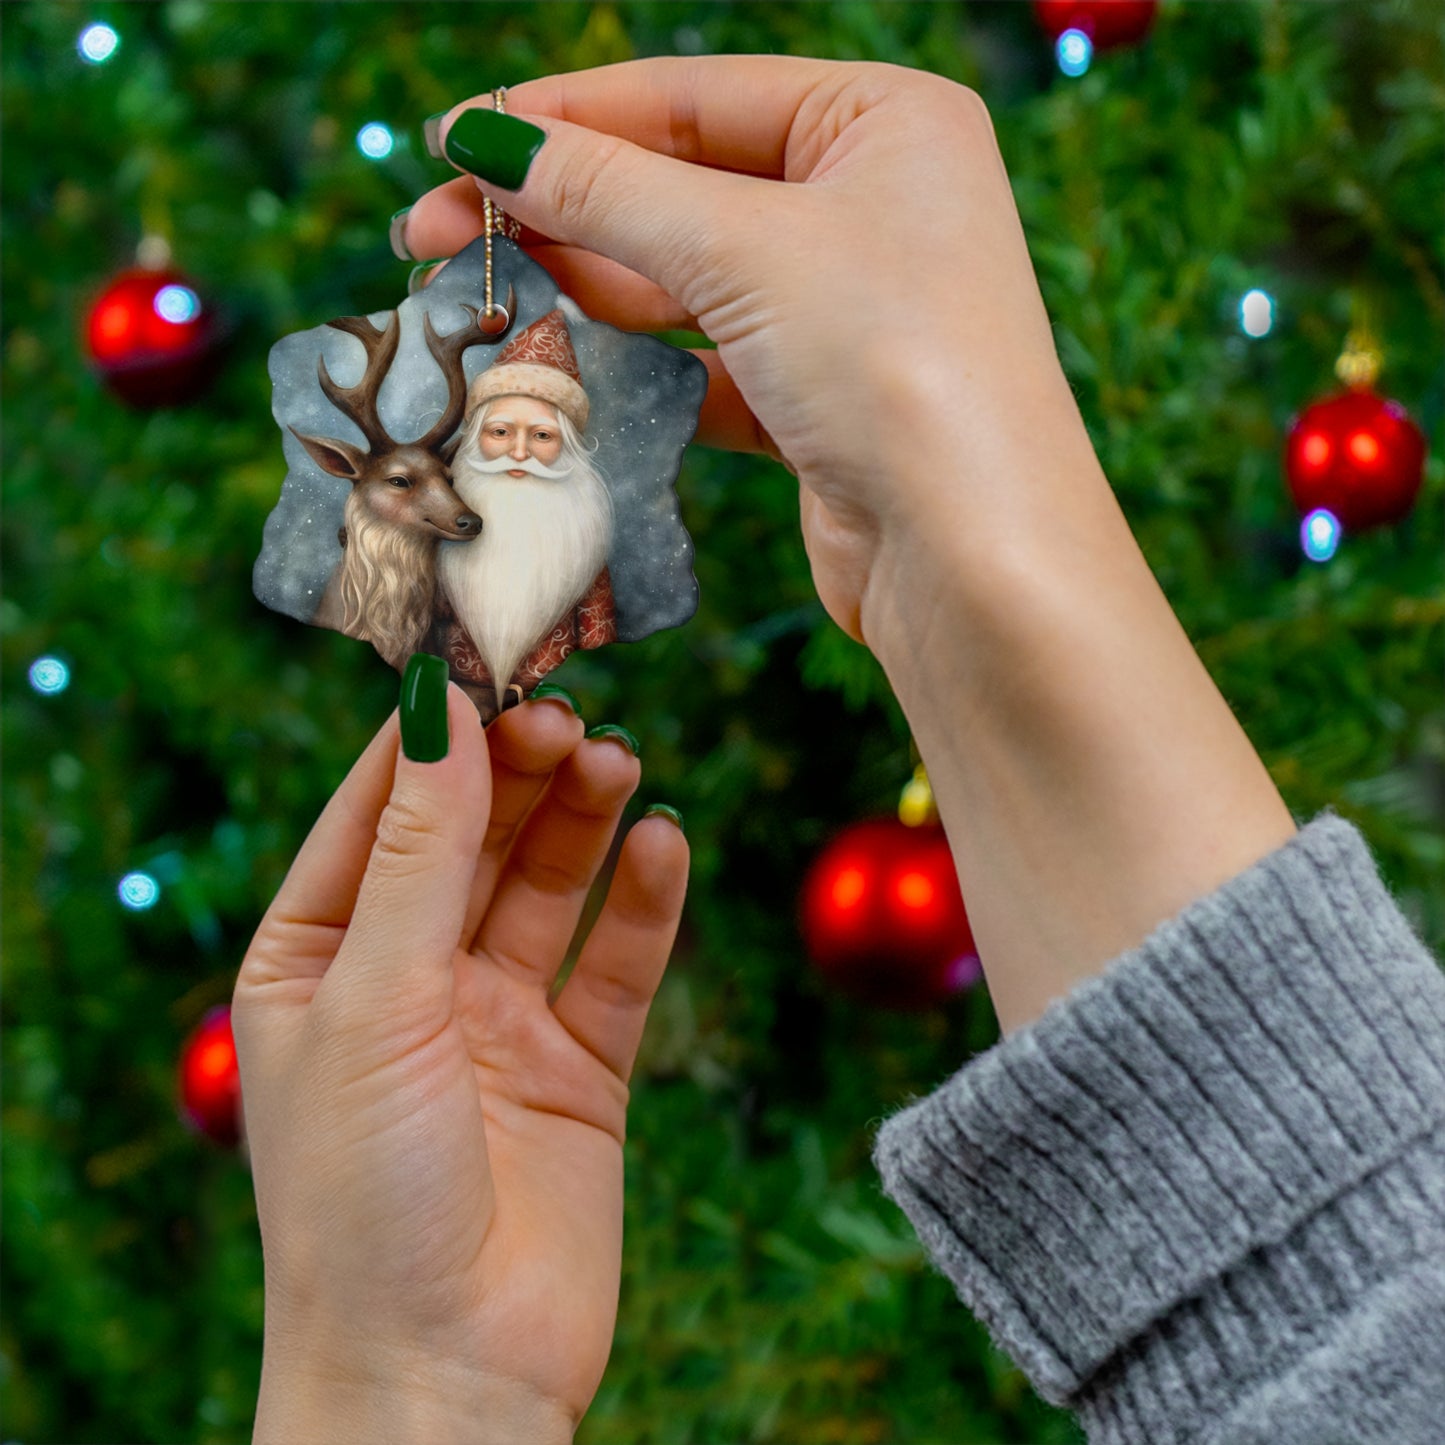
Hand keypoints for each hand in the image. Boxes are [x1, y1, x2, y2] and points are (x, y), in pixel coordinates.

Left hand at [232, 688, 687, 1441]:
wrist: (445, 1377)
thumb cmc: (362, 1199)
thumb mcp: (373, 1001)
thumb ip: (416, 853)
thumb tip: (437, 710)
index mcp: (317, 959)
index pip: (376, 811)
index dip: (433, 737)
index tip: (489, 663)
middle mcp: (407, 980)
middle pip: (473, 837)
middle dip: (519, 772)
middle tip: (571, 717)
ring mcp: (497, 1022)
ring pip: (549, 886)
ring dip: (584, 820)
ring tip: (621, 762)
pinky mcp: (579, 1068)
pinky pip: (617, 963)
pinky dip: (644, 902)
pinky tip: (665, 843)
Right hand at [404, 58, 1294, 1034]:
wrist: (974, 559)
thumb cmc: (896, 365)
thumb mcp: (744, 250)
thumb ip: (608, 191)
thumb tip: (487, 139)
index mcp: (884, 122)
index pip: (692, 96)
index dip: (564, 117)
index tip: (451, 141)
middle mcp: (871, 204)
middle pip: (681, 186)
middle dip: (556, 208)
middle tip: (432, 234)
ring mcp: (846, 308)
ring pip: (686, 280)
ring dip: (583, 286)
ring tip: (473, 295)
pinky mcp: (818, 400)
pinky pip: (705, 362)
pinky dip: (635, 365)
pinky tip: (553, 366)